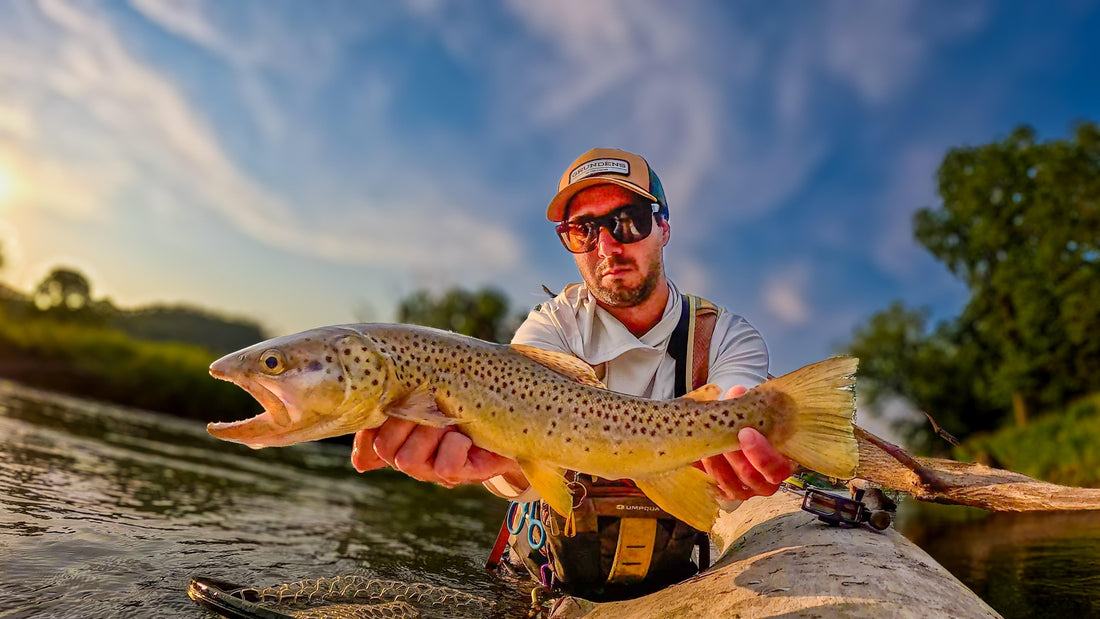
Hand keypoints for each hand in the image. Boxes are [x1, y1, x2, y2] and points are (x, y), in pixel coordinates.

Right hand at [351, 417, 522, 488]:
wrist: (510, 415)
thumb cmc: (463, 401)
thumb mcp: (428, 398)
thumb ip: (392, 414)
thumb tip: (360, 462)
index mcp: (399, 436)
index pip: (368, 442)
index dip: (372, 428)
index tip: (392, 402)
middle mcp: (412, 457)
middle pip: (385, 447)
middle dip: (406, 421)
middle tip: (431, 406)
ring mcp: (434, 470)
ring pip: (408, 460)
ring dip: (430, 433)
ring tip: (449, 422)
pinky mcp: (461, 475)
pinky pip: (444, 467)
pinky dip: (454, 446)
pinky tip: (466, 437)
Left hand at [698, 385, 796, 500]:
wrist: (733, 433)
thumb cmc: (749, 424)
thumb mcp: (751, 413)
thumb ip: (746, 405)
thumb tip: (737, 392)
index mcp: (780, 463)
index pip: (777, 469)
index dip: (762, 454)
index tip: (746, 432)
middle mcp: (764, 482)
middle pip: (750, 477)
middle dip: (734, 455)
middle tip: (721, 435)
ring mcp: (744, 490)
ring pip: (729, 483)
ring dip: (716, 461)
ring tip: (707, 440)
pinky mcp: (724, 492)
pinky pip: (713, 486)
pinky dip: (704, 470)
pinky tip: (698, 454)